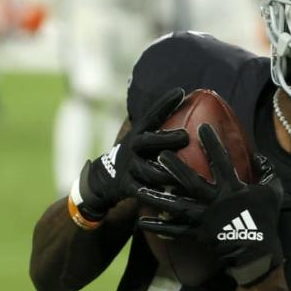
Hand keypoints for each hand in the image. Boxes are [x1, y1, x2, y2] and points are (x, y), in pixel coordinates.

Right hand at [73, 88, 188, 220]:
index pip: (152, 115)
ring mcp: (129, 168)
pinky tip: (175, 199)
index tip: (181, 91)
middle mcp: (132, 149)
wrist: (102, 181)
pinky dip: (160, 197)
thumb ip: (159, 128)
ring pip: (150, 171)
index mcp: (138, 134)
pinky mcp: (127, 188)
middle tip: (186, 136)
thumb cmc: (134, 156)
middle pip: (149, 141)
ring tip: (188, 172)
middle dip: (167, 139)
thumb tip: (188, 106)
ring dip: (168, 172)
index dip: (165, 103)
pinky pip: (146, 194)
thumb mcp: (142, 139)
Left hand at [136, 123, 284, 286]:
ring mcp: (205, 219)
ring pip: (176, 206)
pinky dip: (159, 227)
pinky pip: (176, 231)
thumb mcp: (273, 192)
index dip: (212, 144)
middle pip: (191, 181)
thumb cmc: (266, 219)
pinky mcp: (198, 235)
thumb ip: (267, 172)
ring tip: (138, 189)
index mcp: (233, 189)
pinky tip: (141, 222)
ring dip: (157, 197)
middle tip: (159, 155)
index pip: (222, 161)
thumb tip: (258, 156)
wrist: (258, 253)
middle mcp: (215, 201)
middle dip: (175, 167)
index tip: (202, 127)